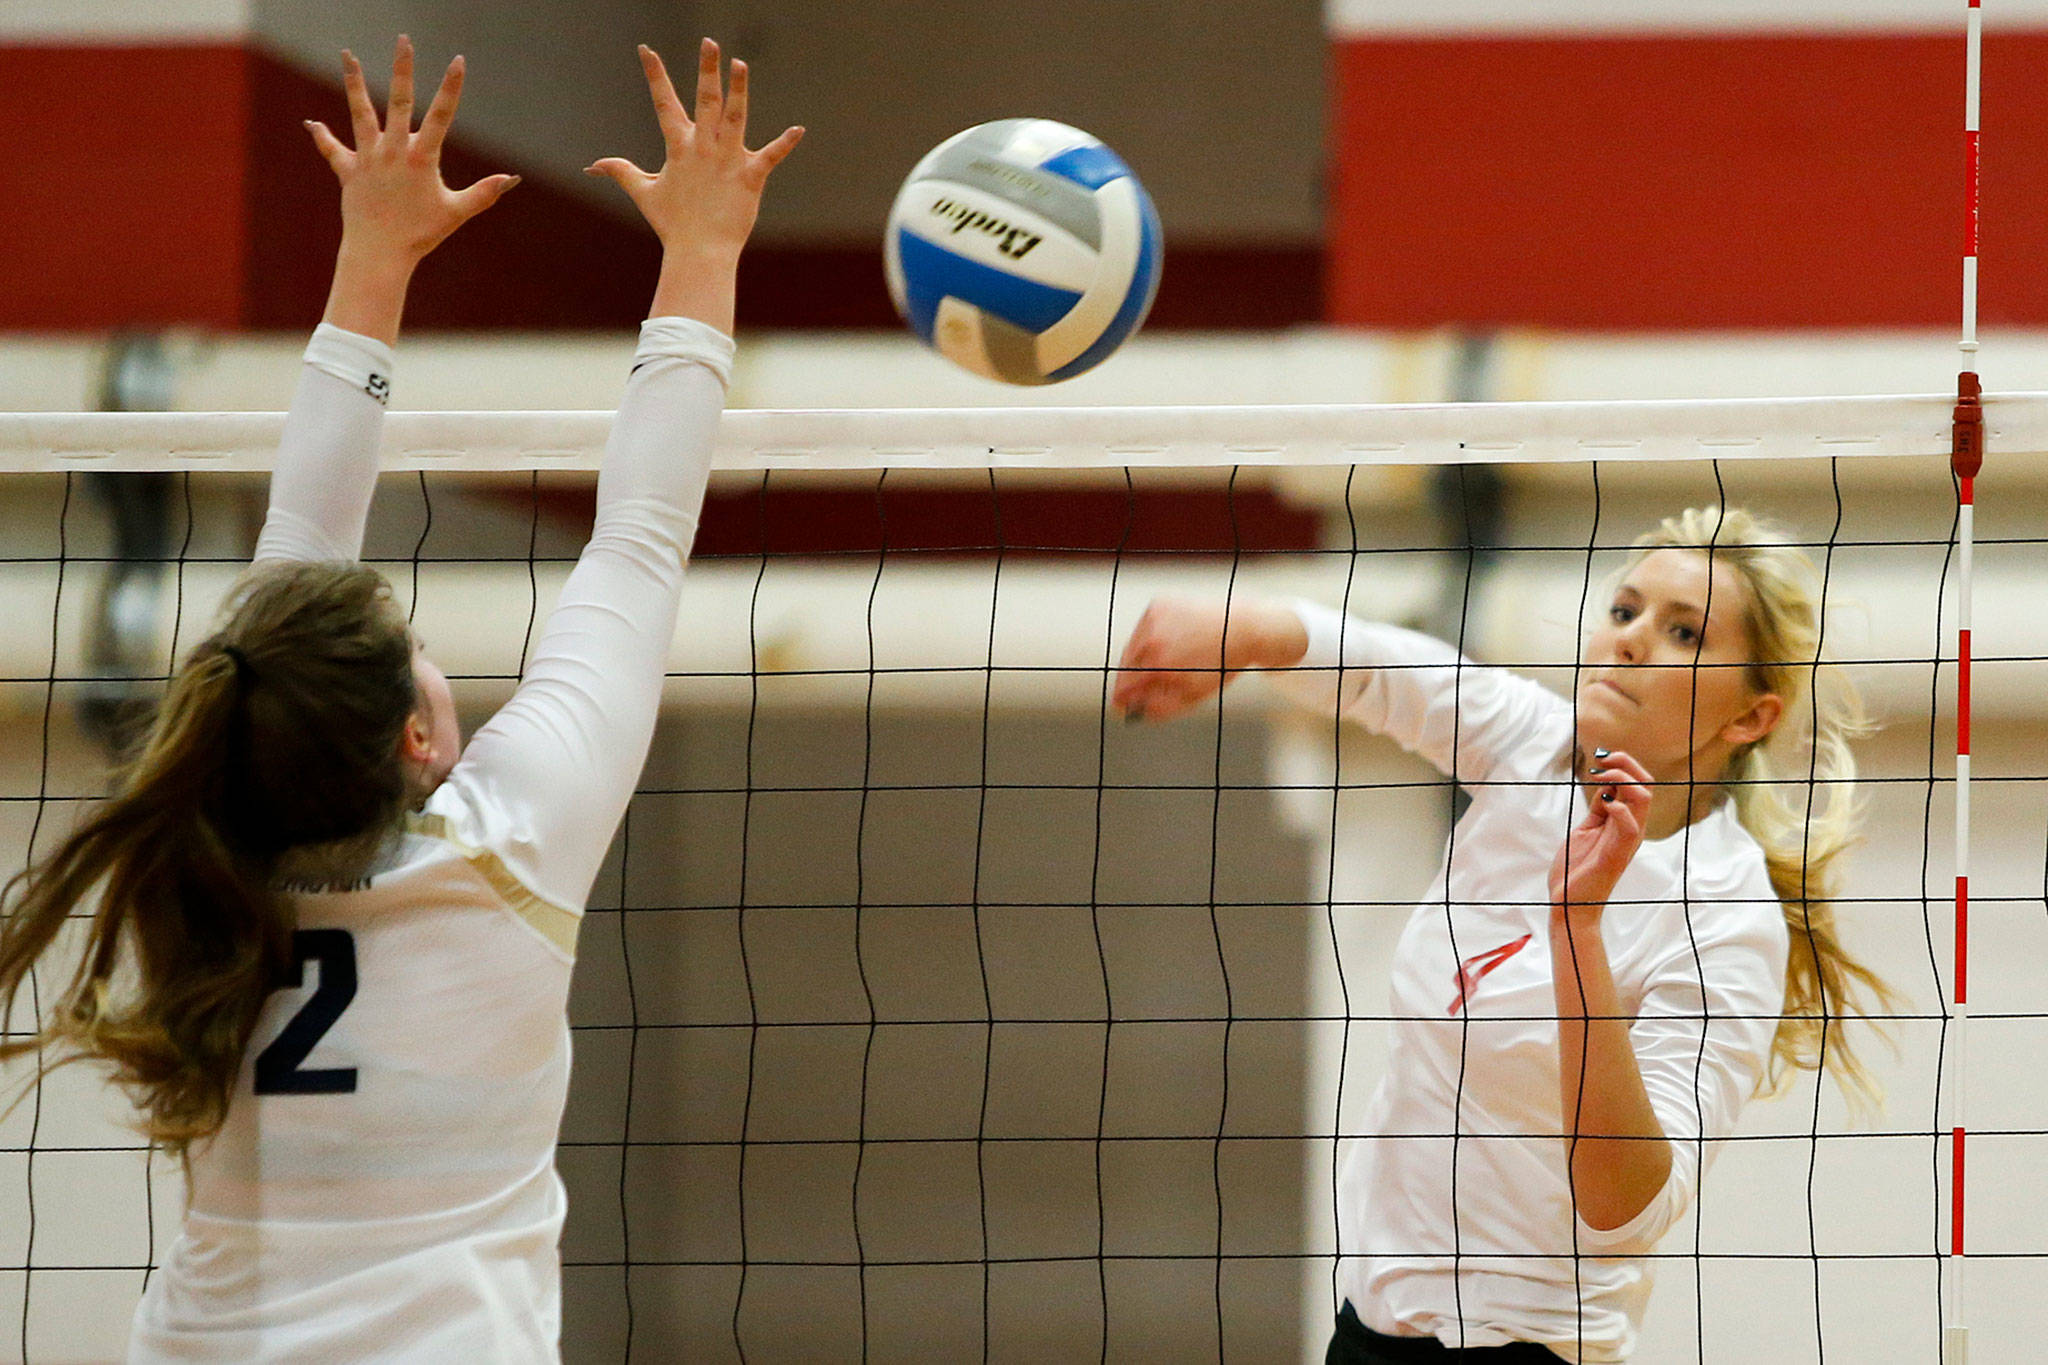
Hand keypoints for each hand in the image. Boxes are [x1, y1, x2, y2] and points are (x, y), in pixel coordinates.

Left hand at [305, 37, 519, 265]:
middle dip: (403, 69)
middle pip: (399, 101)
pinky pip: (333, 151)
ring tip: (348, 56)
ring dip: (355, 83)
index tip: (458, 61)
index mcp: (422, 158)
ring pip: (361, 113)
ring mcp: (368, 158)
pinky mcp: (348, 171)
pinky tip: (312, 124)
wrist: (379, 253)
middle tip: (404, 41)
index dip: (451, 87)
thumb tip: (513, 179)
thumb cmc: (421, 235)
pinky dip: (323, 138)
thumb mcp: (456, 212)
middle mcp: (393, 151)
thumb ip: (484, 193)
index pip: (442, 115)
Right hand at [586, 41, 803, 254]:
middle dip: (707, 70)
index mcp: (679, 147)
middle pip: (705, 100)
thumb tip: (593, 166)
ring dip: (739, 90)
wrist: (699, 253)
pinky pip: (770, 156)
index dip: (655, 75)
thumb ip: (621, 172)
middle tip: (709, 42)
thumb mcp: (644, 193)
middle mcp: (703, 148)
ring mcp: (727, 161)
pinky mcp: (750, 177)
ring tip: (740, 64)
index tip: (646, 50)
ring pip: (735, 118)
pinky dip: (784, 144)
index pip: (664, 103)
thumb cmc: (672, 224)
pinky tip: (798, 130)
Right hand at [1112, 596, 1304, 721]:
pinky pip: (1145, 626)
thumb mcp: (1194, 695)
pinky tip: (1170, 641)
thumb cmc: (1221, 664)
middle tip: (1135, 689)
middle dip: (1129, 679)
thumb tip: (1136, 712)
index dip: (1121, 699)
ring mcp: (1154, 619)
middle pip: (1126, 665)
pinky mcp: (1159, 604)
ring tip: (1165, 662)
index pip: (1125, 686)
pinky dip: (1151, 636)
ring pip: (1133, 645)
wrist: (1243, 628)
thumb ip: (1161, 708)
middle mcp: (1153, 640)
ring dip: (1140, 657)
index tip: (1120, 706)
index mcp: (1159, 666)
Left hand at [1549, 748, 1653, 915]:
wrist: (1569, 903)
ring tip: (1602, 776)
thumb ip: (1598, 810)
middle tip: (1603, 758)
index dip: (1624, 765)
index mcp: (1625, 822)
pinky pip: (1631, 827)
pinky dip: (1621, 809)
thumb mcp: (1586, 829)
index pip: (1639, 785)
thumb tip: (1605, 788)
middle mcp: (1632, 829)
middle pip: (1646, 786)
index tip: (1600, 757)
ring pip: (1644, 800)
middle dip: (1627, 764)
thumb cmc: (1577, 868)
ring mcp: (1626, 842)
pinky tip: (1605, 804)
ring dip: (1624, 780)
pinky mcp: (1616, 855)